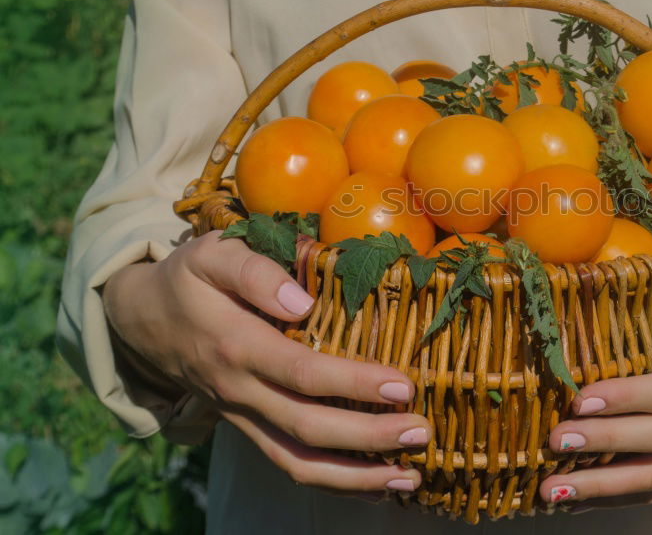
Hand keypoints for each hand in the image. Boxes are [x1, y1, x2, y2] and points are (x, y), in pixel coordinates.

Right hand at [103, 230, 428, 494]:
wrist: (142, 319)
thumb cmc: (189, 279)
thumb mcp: (211, 254)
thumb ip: (254, 271)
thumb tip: (301, 300)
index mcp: (236, 345)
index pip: (300, 373)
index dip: (352, 384)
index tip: (402, 384)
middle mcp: (240, 392)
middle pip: (306, 429)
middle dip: (367, 438)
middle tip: (420, 432)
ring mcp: (243, 417)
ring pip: (297, 464)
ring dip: (355, 477)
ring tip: (409, 477)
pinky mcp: (250, 428)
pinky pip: (290, 466)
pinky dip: (335, 483)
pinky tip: (378, 487)